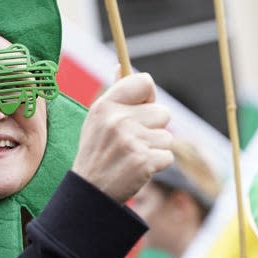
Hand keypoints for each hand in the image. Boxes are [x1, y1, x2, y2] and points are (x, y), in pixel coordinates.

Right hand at [71, 69, 172, 202]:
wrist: (90, 191)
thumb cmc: (96, 152)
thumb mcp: (97, 120)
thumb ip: (114, 94)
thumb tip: (121, 66)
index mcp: (105, 105)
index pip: (144, 82)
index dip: (148, 97)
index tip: (141, 111)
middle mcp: (118, 120)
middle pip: (163, 112)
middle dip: (154, 128)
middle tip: (132, 142)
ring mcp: (131, 140)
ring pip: (168, 136)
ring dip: (155, 149)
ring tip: (132, 157)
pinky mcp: (144, 160)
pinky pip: (168, 156)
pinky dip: (156, 165)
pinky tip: (137, 169)